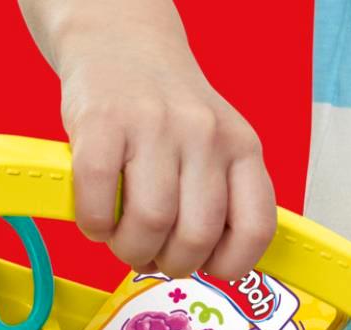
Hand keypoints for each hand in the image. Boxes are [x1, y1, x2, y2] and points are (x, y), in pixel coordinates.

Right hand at [51, 5, 275, 279]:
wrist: (121, 42)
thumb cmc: (167, 116)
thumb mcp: (216, 148)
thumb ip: (218, 202)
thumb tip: (195, 265)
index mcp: (242, 148)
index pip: (255, 228)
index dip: (229, 265)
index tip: (205, 266)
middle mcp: (205, 135)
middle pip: (196, 236)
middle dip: (171, 264)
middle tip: (154, 255)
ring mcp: (154, 126)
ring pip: (150, 223)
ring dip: (130, 249)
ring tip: (122, 239)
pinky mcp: (101, 123)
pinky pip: (100, 202)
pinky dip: (95, 226)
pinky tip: (97, 218)